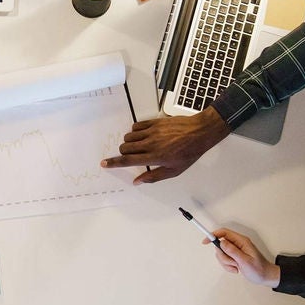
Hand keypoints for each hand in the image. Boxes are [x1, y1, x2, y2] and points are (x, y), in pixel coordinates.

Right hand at [101, 107, 228, 183]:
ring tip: (139, 145)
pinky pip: (136, 126)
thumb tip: (138, 181)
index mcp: (155, 157)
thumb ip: (154, 176)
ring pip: (128, 137)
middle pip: (125, 148)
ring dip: (129, 142)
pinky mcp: (154, 122)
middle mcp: (151, 144)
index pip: (128, 160)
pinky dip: (135, 132)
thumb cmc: (189, 152)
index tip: (105, 163)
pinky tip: (143, 136)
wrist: (199, 132)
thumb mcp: (174, 171)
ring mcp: (152, 132)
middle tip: (131, 155)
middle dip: (123, 153)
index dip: (114, 163)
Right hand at [212, 228, 279, 287]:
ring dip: (226, 263)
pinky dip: (228, 266)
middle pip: (220, 245)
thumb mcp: (245, 261)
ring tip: (236, 266)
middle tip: (233, 262)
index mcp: (242, 241)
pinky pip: (224, 260)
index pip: (224, 233)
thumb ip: (233, 251)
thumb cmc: (259, 269)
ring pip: (221, 254)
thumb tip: (222, 242)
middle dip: (223, 256)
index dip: (213, 235)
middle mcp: (238, 244)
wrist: (265, 277)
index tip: (206, 241)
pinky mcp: (234, 257)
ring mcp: (236, 251)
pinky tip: (237, 269)